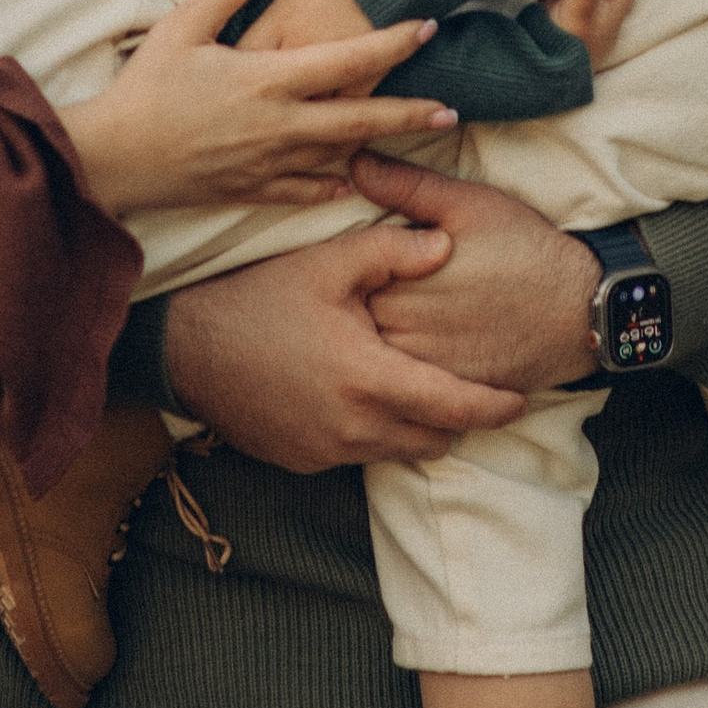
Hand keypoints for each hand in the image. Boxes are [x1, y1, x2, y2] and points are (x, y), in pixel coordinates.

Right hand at [63, 0, 458, 222]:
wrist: (113, 160)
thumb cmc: (146, 89)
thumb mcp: (183, 27)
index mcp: (268, 80)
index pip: (348, 60)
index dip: (393, 42)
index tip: (427, 28)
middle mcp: (280, 127)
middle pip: (362, 119)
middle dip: (411, 113)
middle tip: (452, 107)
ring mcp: (270, 165)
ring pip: (340, 156)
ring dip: (377, 144)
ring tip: (409, 134)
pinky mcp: (254, 191)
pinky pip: (307, 191)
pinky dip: (332, 182)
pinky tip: (349, 177)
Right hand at [160, 224, 529, 472]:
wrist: (185, 349)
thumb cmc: (257, 299)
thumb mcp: (326, 264)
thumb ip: (392, 251)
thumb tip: (446, 246)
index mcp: (370, 378)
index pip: (454, 407)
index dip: (495, 406)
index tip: (521, 397)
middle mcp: (354, 427)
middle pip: (434, 439)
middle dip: (457, 417)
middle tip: (465, 385)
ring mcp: (326, 450)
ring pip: (398, 451)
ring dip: (416, 426)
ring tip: (417, 388)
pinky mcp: (303, 460)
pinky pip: (358, 454)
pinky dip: (373, 432)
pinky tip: (361, 396)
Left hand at [346, 157, 600, 390]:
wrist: (579, 309)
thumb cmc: (525, 249)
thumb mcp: (469, 204)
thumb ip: (406, 186)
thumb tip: (354, 162)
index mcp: (400, 281)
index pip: (344, 278)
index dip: (348, 267)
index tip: (355, 259)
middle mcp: (404, 332)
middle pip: (352, 321)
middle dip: (353, 305)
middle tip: (363, 289)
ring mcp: (424, 369)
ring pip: (375, 356)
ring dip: (373, 339)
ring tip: (390, 318)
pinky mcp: (446, 393)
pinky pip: (406, 386)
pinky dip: (402, 370)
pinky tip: (417, 348)